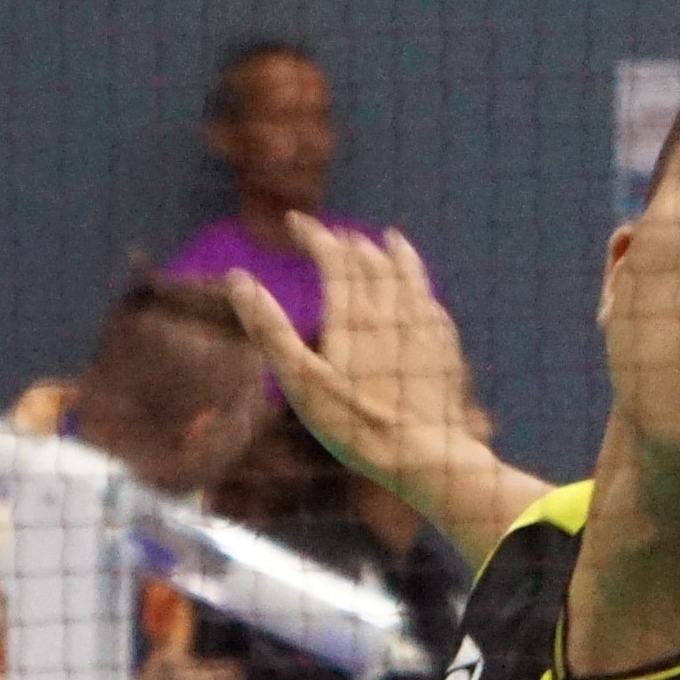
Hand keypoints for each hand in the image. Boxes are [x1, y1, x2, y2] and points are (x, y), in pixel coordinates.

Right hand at [224, 228, 481, 481]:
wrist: (427, 457)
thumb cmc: (356, 425)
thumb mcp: (301, 381)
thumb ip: (269, 328)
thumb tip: (236, 278)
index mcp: (352, 313)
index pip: (333, 255)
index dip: (313, 234)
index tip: (295, 222)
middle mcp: (390, 309)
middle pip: (370, 259)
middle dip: (347, 242)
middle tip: (331, 238)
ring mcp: (422, 325)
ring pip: (408, 274)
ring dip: (394, 253)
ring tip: (390, 239)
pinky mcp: (444, 346)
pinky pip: (430, 301)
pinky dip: (419, 284)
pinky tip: (421, 292)